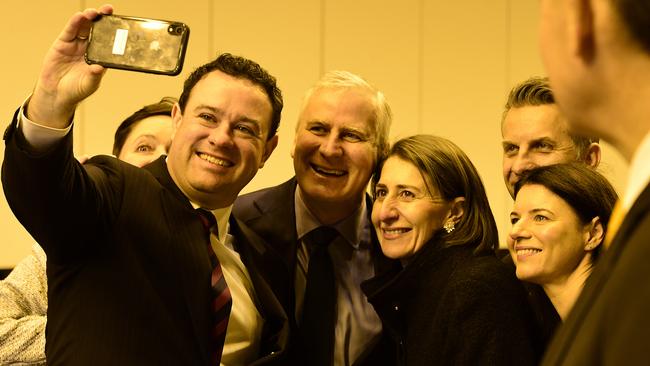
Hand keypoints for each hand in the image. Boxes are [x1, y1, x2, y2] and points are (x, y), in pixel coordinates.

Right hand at [28, 4, 113, 127]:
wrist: (56, 93)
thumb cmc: (76, 90)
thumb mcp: (89, 84)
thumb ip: (95, 75)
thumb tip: (100, 68)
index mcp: (99, 57)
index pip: (108, 41)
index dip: (113, 31)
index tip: (120, 22)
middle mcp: (89, 48)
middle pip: (97, 30)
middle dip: (102, 19)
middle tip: (108, 10)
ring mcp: (76, 45)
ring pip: (84, 27)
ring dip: (89, 18)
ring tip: (94, 12)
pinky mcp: (63, 43)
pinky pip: (70, 31)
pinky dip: (74, 23)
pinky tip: (79, 16)